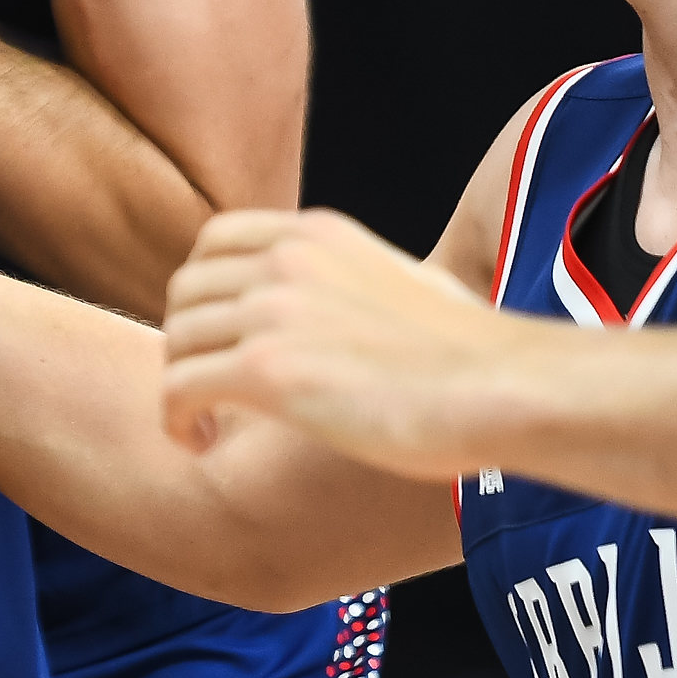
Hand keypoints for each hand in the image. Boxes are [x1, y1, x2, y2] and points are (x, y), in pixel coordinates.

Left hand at [160, 206, 526, 482]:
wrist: (500, 387)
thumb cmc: (473, 354)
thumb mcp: (407, 281)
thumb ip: (357, 281)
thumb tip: (359, 303)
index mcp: (318, 234)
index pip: (215, 238)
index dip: (200, 290)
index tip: (215, 334)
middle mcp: (287, 261)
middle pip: (184, 291)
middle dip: (186, 341)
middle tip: (209, 387)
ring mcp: (273, 312)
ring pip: (176, 341)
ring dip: (181, 386)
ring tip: (208, 423)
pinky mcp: (267, 371)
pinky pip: (176, 389)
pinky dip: (176, 420)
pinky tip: (202, 443)